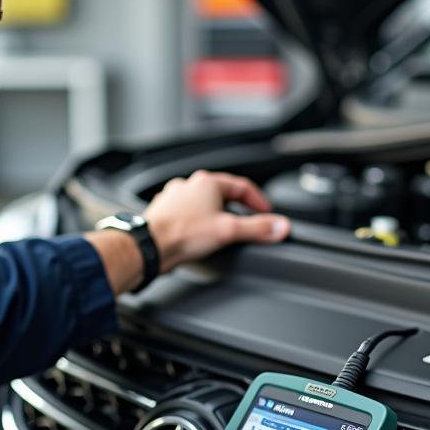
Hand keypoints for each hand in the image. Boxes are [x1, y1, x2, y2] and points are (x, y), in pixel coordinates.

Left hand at [143, 170, 289, 273]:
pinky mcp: (163, 215)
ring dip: (215, 215)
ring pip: (201, 204)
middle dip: (237, 208)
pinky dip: (197, 224)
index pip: (242, 187)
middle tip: (248, 221)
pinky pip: (186, 216)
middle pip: (221, 194)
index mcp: (206, 183)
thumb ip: (257, 228)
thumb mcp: (229, 231)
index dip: (258, 201)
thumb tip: (280, 226)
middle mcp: (188, 186)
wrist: (149, 246)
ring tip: (224, 230)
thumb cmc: (182, 233)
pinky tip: (199, 236)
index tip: (266, 213)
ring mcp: (173, 199)